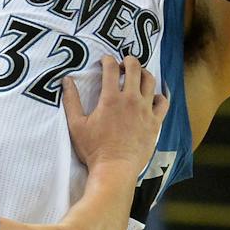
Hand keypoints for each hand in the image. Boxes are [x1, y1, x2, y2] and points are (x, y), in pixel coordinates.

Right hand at [63, 56, 166, 170]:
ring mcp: (145, 110)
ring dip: (144, 73)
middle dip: (129, 61)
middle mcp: (131, 99)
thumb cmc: (94, 149)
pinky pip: (163, 102)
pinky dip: (158, 96)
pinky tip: (152, 98)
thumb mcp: (76, 125)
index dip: (107, 60)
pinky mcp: (155, 122)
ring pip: (150, 81)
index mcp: (111, 98)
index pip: (111, 68)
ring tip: (138, 76)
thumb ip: (71, 101)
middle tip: (124, 64)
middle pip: (135, 68)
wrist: (115, 169)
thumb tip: (66, 80)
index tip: (105, 61)